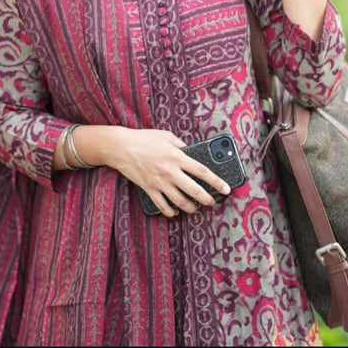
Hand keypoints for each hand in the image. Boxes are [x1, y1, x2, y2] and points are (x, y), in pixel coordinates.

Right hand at [110, 128, 230, 217]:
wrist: (121, 147)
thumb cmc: (144, 138)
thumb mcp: (167, 135)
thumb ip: (182, 145)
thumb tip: (192, 152)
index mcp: (177, 156)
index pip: (202, 171)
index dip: (216, 181)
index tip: (226, 189)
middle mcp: (170, 171)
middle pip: (194, 190)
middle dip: (207, 199)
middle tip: (212, 202)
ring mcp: (159, 182)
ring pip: (180, 201)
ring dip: (191, 208)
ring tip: (196, 208)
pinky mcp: (149, 189)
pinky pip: (163, 206)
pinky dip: (171, 212)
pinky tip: (175, 212)